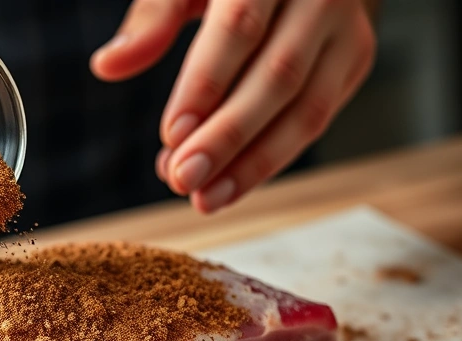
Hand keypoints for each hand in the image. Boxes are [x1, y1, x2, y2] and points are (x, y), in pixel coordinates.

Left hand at [90, 0, 375, 213]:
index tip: (172, 136)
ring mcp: (348, 29)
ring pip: (309, 108)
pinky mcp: (355, 58)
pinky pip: (317, 118)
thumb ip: (151, 20)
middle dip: (228, 137)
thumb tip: (107, 65)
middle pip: (278, 76)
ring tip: (206, 199)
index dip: (206, 85)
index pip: (239, 27)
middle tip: (184, 180)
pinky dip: (272, 157)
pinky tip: (232, 182)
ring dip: (255, 164)